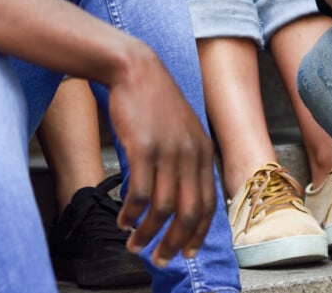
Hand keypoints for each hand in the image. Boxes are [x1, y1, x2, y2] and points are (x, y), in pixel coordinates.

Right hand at [104, 46, 216, 265]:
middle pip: (189, 212)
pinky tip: (123, 220)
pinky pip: (139, 193)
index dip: (197, 233)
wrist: (136, 70)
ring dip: (148, 233)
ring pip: (162, 208)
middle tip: (160, 261)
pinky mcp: (143, 148)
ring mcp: (168, 151)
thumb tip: (180, 200)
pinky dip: (131, 213)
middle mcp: (191, 154)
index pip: (208, 204)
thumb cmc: (155, 103)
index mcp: (204, 152)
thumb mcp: (182, 131)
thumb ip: (187, 161)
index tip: (186, 254)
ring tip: (134, 245)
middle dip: (174, 243)